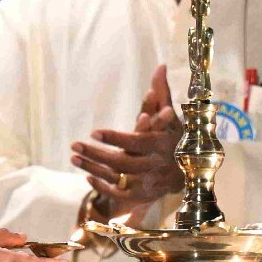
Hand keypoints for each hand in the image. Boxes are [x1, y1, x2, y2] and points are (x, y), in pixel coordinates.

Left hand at [71, 65, 183, 218]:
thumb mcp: (170, 116)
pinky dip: (103, 186)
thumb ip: (161, 93)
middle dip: (96, 154)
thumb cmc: (173, 136)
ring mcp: (149, 183)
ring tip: (73, 157)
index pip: (137, 142)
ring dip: (93, 168)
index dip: (116, 138)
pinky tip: (87, 176)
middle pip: (122, 163)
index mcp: (162, 144)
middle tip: (74, 145)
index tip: (94, 132)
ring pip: (117, 179)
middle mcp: (156, 165)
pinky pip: (119, 195)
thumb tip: (160, 66)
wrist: (187, 171)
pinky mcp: (143, 196)